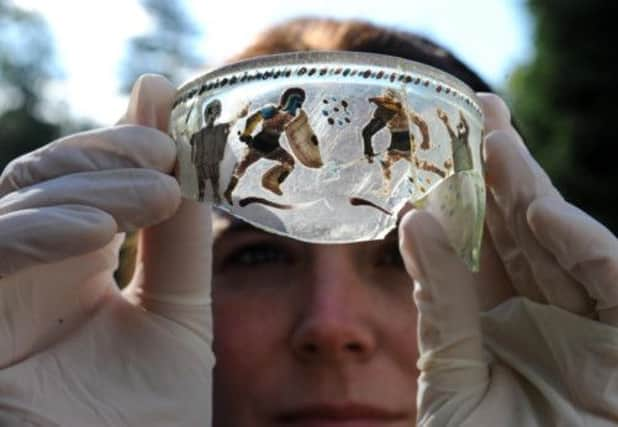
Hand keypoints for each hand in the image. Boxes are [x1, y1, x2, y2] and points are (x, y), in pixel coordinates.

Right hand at [0, 75, 213, 425]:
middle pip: (38, 182)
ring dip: (84, 191)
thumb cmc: (152, 411)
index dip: (117, 148)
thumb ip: (180, 233)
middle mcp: (27, 275)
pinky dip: (32, 237)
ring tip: (156, 193)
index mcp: (74, 265)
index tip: (169, 128)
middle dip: (100, 157)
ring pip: (13, 211)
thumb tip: (175, 131)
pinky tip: (94, 232)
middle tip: (162, 151)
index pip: (79, 182)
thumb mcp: (179, 310)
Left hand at [399, 93, 617, 425]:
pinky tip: (542, 210)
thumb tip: (415, 220)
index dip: (466, 192)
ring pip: (564, 247)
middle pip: (524, 233)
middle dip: (502, 174)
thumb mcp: (450, 377)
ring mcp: (592, 330)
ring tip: (495, 142)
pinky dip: (582, 248)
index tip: (444, 142)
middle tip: (476, 111)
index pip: (485, 245)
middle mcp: (549, 317)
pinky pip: (610, 286)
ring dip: (532, 195)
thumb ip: (440, 302)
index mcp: (502, 323)